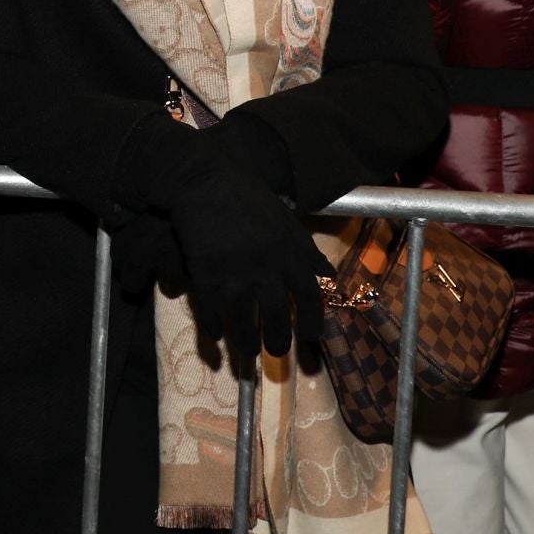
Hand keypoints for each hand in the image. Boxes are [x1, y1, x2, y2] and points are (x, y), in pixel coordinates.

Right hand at [121, 123, 329, 358]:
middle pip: (278, 317)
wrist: (205, 180)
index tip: (311, 338)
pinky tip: (215, 335)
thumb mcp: (285, 220)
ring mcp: (236, 273)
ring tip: (247, 353)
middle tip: (277, 353)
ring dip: (246, 343)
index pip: (310, 297)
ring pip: (245, 322)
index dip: (313, 322)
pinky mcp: (207, 274)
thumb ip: (305, 250)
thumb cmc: (247, 196)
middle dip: (278, 341)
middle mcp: (268, 268)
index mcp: (291, 252)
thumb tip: (328, 273)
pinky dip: (213, 327)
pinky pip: (212, 312)